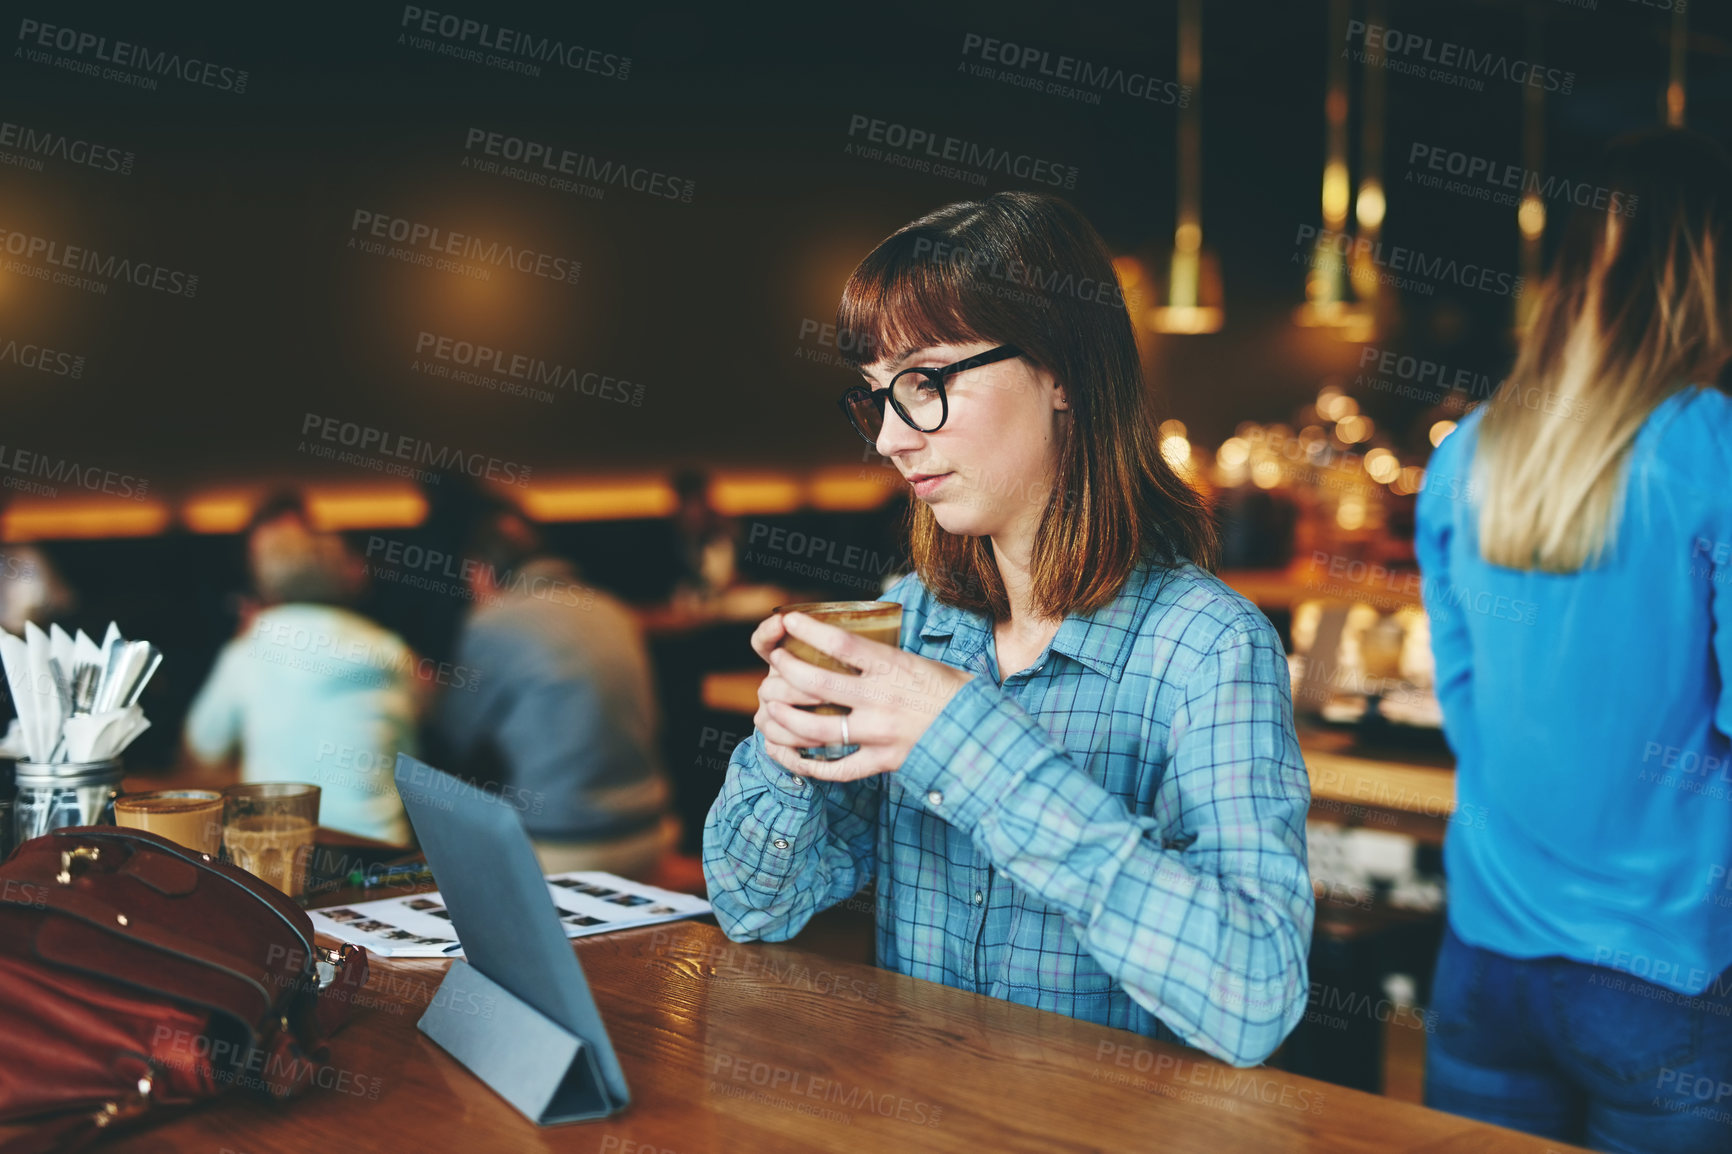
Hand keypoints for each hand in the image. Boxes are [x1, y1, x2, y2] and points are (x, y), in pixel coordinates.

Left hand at [755, 610, 973, 781]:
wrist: (983, 735)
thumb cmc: (955, 693)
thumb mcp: (924, 662)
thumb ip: (887, 657)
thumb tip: (852, 645)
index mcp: (895, 668)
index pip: (841, 644)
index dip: (809, 631)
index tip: (789, 621)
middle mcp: (882, 699)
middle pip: (817, 684)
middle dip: (786, 671)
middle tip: (775, 663)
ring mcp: (879, 734)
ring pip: (815, 729)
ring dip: (785, 716)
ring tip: (772, 706)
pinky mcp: (882, 762)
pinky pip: (835, 768)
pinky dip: (807, 763)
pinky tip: (790, 753)